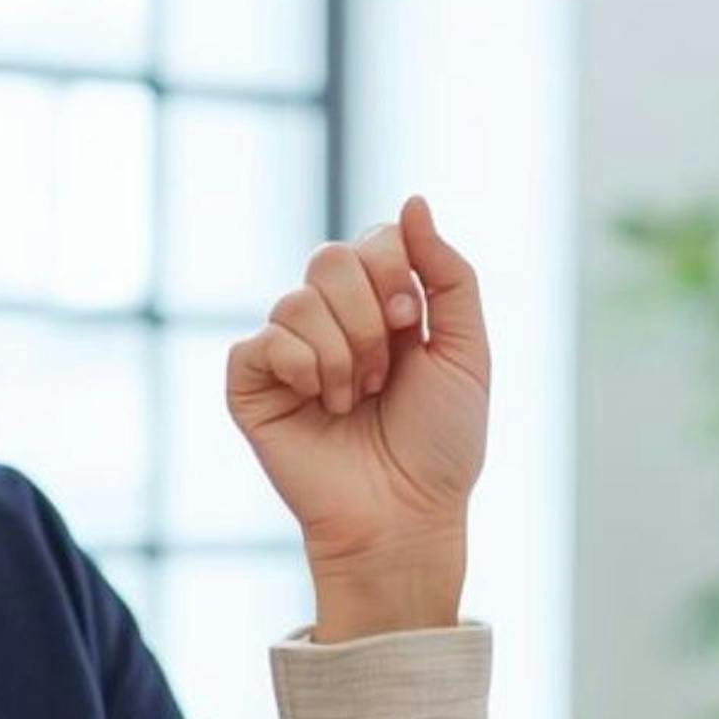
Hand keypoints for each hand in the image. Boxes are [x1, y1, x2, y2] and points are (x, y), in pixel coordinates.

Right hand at [225, 195, 487, 640]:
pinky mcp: (251, 386)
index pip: (372, 240)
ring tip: (355, 403)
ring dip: (342, 356)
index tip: (415, 327)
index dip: (394, 271)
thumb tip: (412, 201)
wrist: (406, 517)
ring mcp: (287, 352)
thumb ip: (449, 273)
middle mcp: (330, 321)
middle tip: (385, 374)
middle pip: (330, 256)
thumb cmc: (441, 446)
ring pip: (297, 301)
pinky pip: (261, 341)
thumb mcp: (467, 351)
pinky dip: (301, 368)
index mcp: (380, 306)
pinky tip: (321, 405)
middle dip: (370, 317)